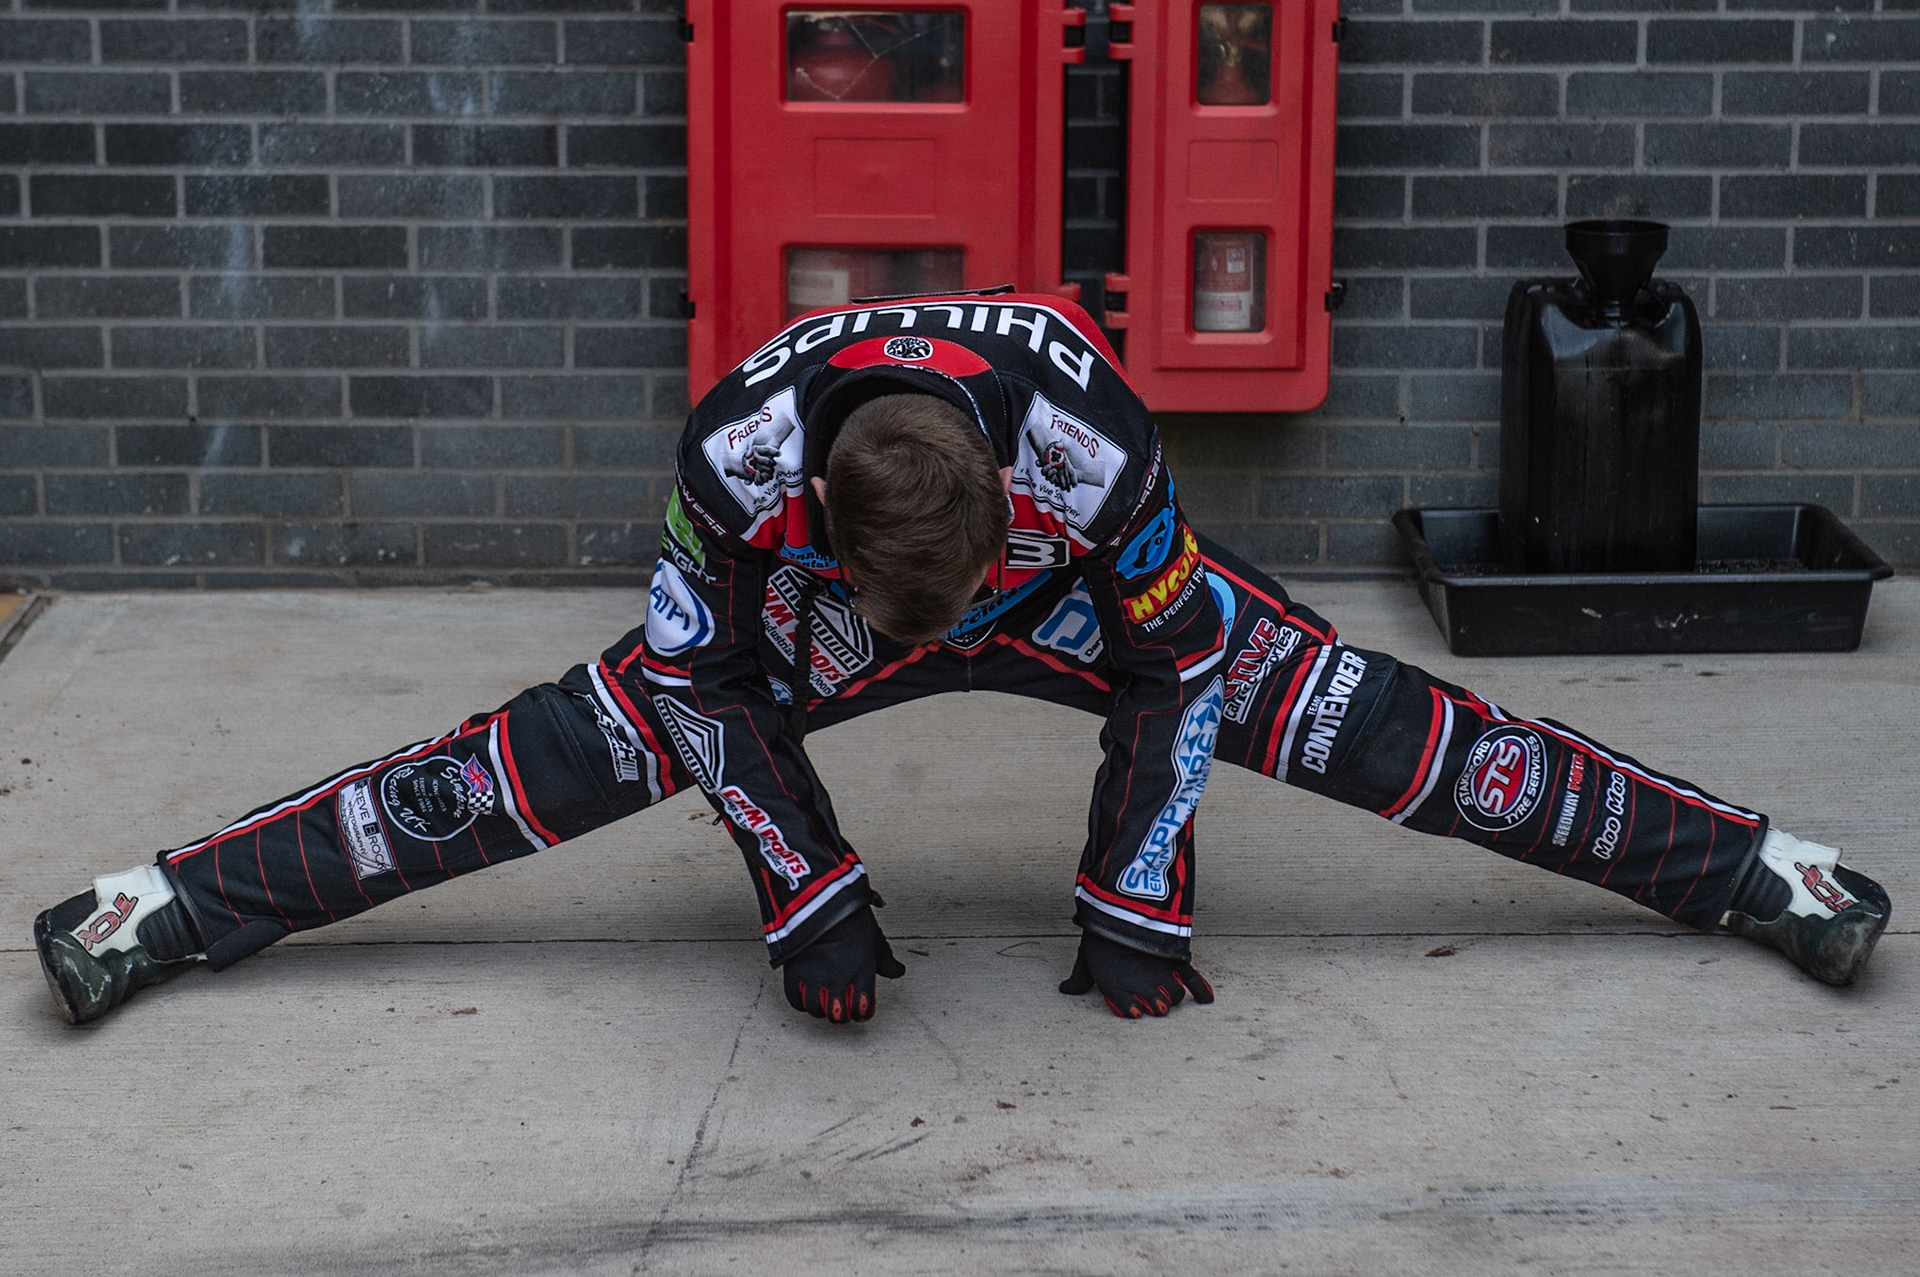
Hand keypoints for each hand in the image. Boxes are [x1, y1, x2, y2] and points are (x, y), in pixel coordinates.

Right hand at [781, 904, 905, 1023]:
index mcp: (862, 976)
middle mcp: (839, 982)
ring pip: (816, 1011)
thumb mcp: (875, 939)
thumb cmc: (850, 917)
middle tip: (840, 1005)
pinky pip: (795, 1000)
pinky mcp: (795, 973)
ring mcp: (815, 979)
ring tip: (823, 999)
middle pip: (838, 1016)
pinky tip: (806, 994)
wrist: (821, 901)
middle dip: (841, 1014)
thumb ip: (886, 960)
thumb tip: (898, 971)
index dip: (862, 1012)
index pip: (863, 1010)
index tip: (860, 1008)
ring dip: (821, 1008)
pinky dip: (801, 1001)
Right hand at [1039, 442, 1079, 489]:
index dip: (1039, 462)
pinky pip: (1053, 482)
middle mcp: (1054, 467)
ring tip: (1054, 470)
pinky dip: (1053, 480)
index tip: (1038, 461)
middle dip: (1044, 469)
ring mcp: (1057, 475)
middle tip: (1048, 466)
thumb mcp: (1070, 448)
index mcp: (1054, 459)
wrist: (1084, 468)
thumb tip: (1056, 443)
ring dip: (1048, 474)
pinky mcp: (1060, 481)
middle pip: (1043, 470)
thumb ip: (1063, 444)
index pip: (1043, 461)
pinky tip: (1056, 477)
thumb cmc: (1077, 458)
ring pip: (1047, 477)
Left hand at [1058, 931, 1214, 1018]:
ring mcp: (1161, 974)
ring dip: (1174, 998)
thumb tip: (1065, 990)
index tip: (1135, 1009)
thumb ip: (1079, 978)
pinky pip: (1192, 978)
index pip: (1130, 1011)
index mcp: (1119, 990)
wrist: (1122, 909)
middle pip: (1158, 1007)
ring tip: (1170, 993)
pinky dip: (1201, 990)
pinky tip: (1207, 999)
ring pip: (1176, 997)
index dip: (1132, 1010)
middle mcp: (1143, 987)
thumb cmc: (1100, 934)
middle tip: (1155, 1000)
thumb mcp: (1085, 957)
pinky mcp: (1176, 960)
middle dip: (1157, 1006)